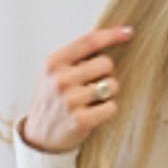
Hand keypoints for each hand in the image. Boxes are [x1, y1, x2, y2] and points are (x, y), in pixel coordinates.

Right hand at [20, 25, 133, 153]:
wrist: (39, 135)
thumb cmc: (52, 100)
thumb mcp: (54, 73)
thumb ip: (76, 57)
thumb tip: (111, 37)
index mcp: (54, 63)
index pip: (89, 41)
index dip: (112, 35)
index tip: (128, 32)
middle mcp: (61, 79)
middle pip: (106, 63)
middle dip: (106, 73)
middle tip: (94, 83)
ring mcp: (70, 100)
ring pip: (112, 85)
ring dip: (109, 93)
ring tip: (92, 100)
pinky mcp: (81, 120)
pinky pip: (112, 107)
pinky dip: (108, 109)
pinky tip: (94, 113)